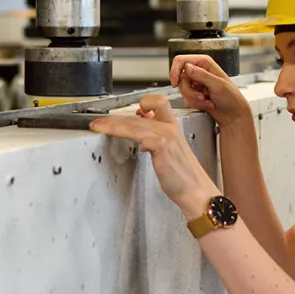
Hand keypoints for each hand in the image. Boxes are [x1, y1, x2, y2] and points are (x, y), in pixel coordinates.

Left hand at [92, 95, 220, 216]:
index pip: (157, 102)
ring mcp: (166, 135)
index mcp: (172, 126)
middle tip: (98, 122)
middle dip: (115, 118)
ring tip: (98, 127)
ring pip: (134, 123)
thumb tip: (142, 136)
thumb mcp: (170, 151)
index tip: (127, 112)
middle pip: (137, 114)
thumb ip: (156, 139)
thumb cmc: (183, 174)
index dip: (142, 103)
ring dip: (112, 125)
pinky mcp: (162, 146)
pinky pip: (138, 134)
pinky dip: (124, 132)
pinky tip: (113, 135)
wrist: (196, 190)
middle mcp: (169, 127)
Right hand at [171, 55, 249, 124]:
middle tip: (201, 96)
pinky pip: (186, 99)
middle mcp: (198, 71)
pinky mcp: (194, 94)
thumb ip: (202, 75)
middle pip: (180, 78)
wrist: (233, 114)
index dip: (175, 70)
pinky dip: (196, 104)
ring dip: (194, 98)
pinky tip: (207, 104)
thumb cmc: (232, 98)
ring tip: (207, 101)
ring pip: (182, 90)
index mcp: (204, 63)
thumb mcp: (218, 85)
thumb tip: (187, 67)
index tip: (175, 82)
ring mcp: (195, 83)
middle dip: (190, 91)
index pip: (181, 60)